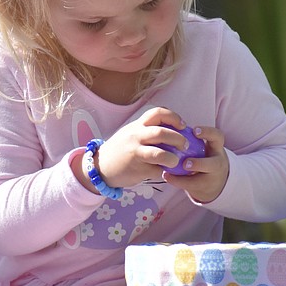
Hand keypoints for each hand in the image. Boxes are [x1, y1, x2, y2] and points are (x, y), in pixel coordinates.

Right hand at [75, 107, 224, 196]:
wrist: (100, 167)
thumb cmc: (121, 149)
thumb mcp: (131, 133)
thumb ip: (148, 129)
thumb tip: (175, 130)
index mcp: (137, 126)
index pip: (157, 113)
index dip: (174, 117)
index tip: (183, 125)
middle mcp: (136, 137)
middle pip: (161, 133)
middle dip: (178, 138)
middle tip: (186, 145)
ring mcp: (136, 154)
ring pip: (159, 154)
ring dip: (173, 159)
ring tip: (176, 162)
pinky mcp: (137, 170)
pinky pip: (157, 171)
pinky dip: (165, 173)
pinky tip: (167, 173)